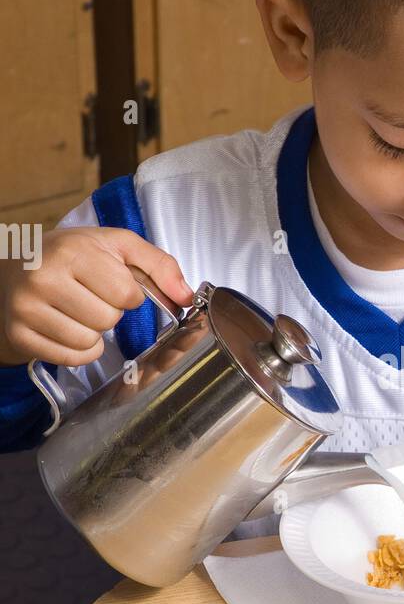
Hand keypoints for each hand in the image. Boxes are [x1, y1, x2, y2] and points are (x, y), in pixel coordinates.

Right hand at [0, 227, 193, 367]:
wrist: (14, 268)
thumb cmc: (72, 256)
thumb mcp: (117, 246)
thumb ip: (159, 265)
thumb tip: (187, 297)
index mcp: (73, 251)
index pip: (127, 294)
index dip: (129, 294)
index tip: (111, 283)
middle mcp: (44, 278)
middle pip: (108, 320)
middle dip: (109, 312)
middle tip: (91, 297)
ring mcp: (27, 308)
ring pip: (90, 342)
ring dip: (95, 333)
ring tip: (79, 311)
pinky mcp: (21, 335)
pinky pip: (71, 358)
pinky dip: (80, 350)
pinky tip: (68, 328)